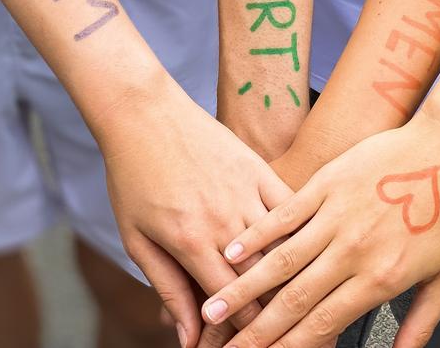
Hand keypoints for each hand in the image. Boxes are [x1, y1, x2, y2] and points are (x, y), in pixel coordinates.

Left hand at [91, 76, 292, 347]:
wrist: (144, 115)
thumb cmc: (134, 175)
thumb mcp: (138, 240)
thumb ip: (168, 289)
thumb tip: (188, 337)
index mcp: (191, 242)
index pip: (232, 304)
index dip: (243, 333)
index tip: (248, 345)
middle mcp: (225, 221)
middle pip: (265, 283)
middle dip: (272, 315)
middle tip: (275, 332)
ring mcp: (246, 193)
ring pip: (285, 250)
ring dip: (292, 279)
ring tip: (297, 299)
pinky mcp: (260, 170)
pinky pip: (291, 211)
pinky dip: (300, 235)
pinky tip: (305, 252)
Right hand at [199, 111, 439, 347]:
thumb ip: (421, 322)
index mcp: (381, 277)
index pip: (323, 324)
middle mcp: (352, 250)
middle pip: (293, 301)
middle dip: (256, 331)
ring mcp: (336, 215)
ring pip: (280, 261)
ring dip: (244, 289)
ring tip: (215, 308)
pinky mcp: (327, 183)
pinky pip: (284, 215)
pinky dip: (256, 236)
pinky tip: (231, 252)